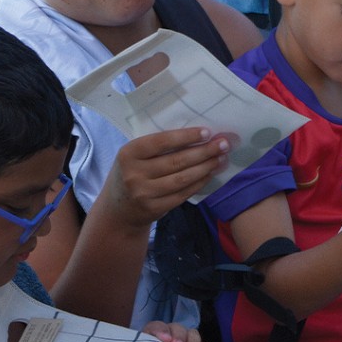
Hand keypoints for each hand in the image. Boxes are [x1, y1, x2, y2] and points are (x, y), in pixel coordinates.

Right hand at [106, 127, 230, 230]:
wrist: (118, 209)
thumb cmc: (134, 171)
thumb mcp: (136, 155)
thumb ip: (160, 145)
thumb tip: (200, 134)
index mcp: (129, 153)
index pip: (162, 141)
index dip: (186, 137)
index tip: (208, 132)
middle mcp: (134, 174)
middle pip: (176, 161)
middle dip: (204, 151)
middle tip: (223, 144)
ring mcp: (143, 194)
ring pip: (182, 179)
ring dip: (206, 167)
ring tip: (221, 158)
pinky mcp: (154, 209)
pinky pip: (182, 194)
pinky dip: (199, 182)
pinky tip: (210, 174)